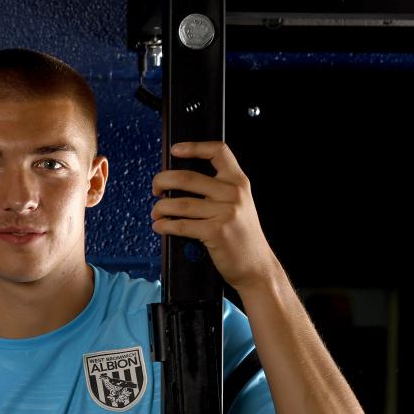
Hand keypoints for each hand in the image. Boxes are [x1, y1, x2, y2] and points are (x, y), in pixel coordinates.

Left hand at [150, 141, 278, 291]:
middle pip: (187, 177)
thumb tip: (180, 182)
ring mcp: (224, 213)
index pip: (218, 151)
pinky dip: (164, 225)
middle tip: (156, 188)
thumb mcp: (239, 205)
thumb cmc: (243, 237)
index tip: (175, 150)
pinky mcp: (215, 232)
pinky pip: (180, 224)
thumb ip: (219, 190)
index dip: (194, 147)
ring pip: (179, 203)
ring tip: (156, 212)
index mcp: (238, 182)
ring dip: (160, 208)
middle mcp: (233, 194)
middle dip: (162, 180)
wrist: (257, 267)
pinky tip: (159, 226)